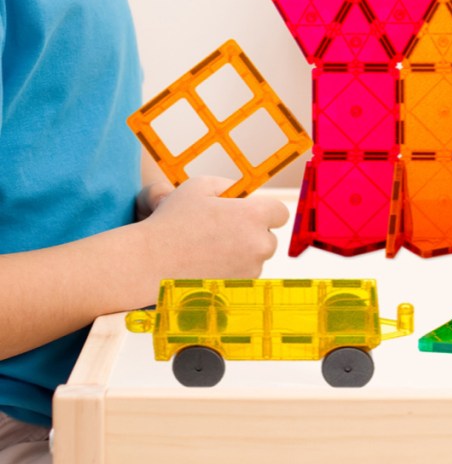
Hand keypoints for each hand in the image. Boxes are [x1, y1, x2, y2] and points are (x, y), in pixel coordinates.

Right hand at [138, 176, 289, 279]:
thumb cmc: (172, 221)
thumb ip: (229, 186)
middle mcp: (258, 244)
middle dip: (253, 233)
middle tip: (224, 230)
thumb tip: (243, 194)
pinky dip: (230, 270)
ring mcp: (249, 270)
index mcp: (253, 216)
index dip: (266, 212)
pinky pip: (242, 276)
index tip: (251, 213)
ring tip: (209, 247)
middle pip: (269, 238)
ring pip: (255, 259)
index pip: (281, 213)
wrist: (149, 261)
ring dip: (241, 253)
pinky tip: (206, 262)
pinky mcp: (237, 287)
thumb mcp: (200, 186)